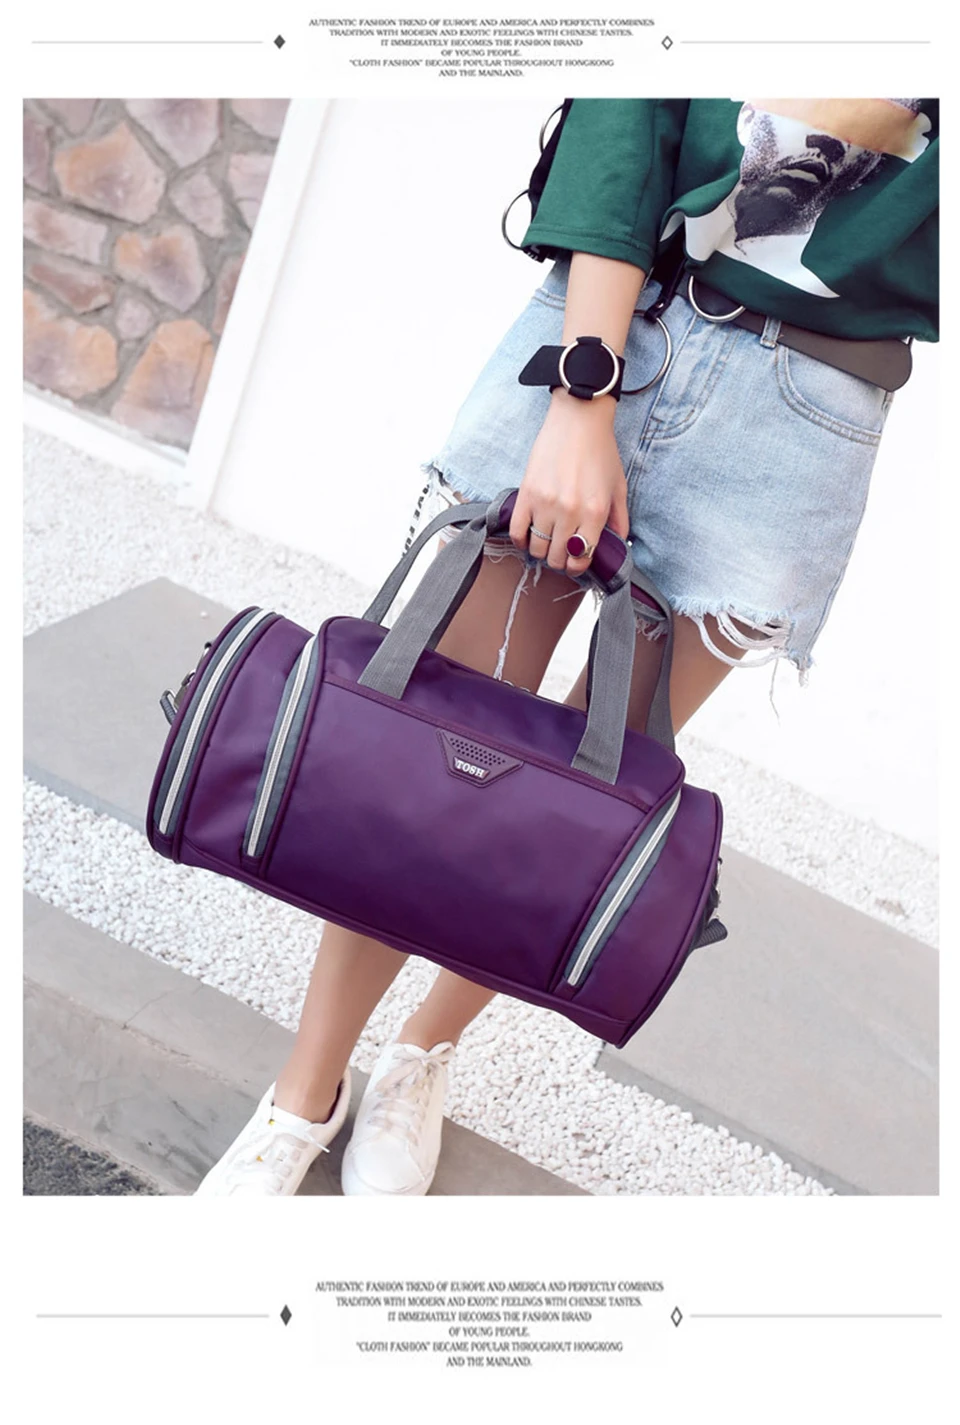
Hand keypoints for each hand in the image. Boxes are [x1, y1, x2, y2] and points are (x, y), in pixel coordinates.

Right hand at [509, 386, 630, 576]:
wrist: (579, 419)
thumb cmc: (601, 452)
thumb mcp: (618, 487)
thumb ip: (620, 520)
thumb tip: (618, 544)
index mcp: (595, 512)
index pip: (581, 558)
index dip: (577, 566)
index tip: (575, 561)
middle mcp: (570, 512)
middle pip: (557, 557)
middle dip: (560, 560)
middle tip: (561, 550)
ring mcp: (546, 503)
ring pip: (537, 548)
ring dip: (541, 550)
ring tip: (546, 541)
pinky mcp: (527, 493)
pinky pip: (517, 531)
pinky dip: (521, 540)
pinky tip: (528, 536)